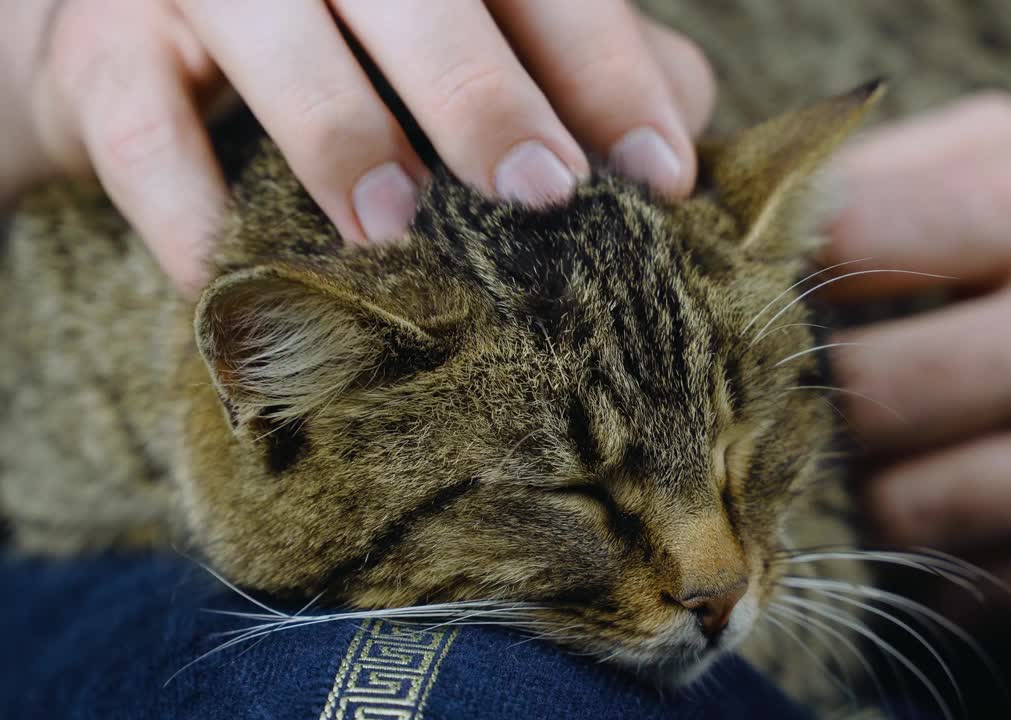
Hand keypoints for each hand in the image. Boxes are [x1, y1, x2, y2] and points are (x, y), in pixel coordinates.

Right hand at [0, 0, 714, 295]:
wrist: (149, 48)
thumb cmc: (355, 57)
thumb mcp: (470, 47)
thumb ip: (576, 65)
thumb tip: (677, 137)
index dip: (604, 69)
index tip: (658, 174)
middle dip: (481, 88)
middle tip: (543, 192)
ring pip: (267, 26)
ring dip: (338, 128)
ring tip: (394, 227)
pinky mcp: (100, 54)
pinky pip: (139, 130)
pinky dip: (192, 215)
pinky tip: (249, 284)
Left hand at [822, 94, 1010, 616]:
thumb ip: (899, 165)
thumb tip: (766, 225)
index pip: (844, 246)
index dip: (787, 276)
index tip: (786, 298)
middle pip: (860, 397)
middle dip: (824, 395)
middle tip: (841, 383)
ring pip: (898, 512)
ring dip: (874, 485)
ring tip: (907, 446)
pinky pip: (970, 594)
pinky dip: (942, 561)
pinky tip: (968, 505)